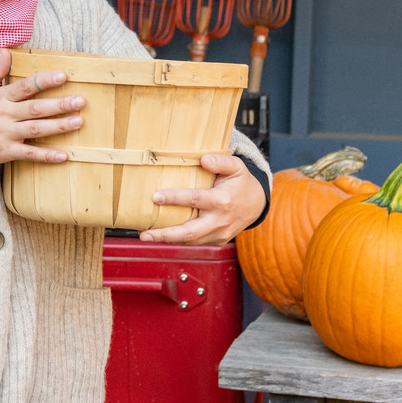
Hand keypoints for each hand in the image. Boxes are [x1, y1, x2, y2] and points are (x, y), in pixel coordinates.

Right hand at [0, 49, 85, 176]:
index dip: (44, 81)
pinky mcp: (5, 152)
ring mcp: (5, 135)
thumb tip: (7, 51)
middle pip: (36, 108)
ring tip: (79, 121)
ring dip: (59, 126)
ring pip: (36, 129)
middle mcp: (4, 115)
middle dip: (59, 104)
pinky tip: (64, 155)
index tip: (63, 76)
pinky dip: (46, 155)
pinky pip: (29, 154)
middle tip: (80, 101)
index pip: (25, 86)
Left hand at [139, 153, 266, 244]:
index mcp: (223, 200)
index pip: (196, 200)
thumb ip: (221, 161)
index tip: (155, 196)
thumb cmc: (241, 183)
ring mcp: (219, 234)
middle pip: (190, 232)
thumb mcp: (237, 167)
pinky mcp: (217, 241)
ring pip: (190, 241)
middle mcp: (220, 220)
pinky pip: (195, 242)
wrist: (257, 204)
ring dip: (167, 239)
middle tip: (144, 233)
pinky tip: (161, 235)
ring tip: (146, 235)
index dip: (175, 198)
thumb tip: (203, 159)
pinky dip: (177, 240)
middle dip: (165, 234)